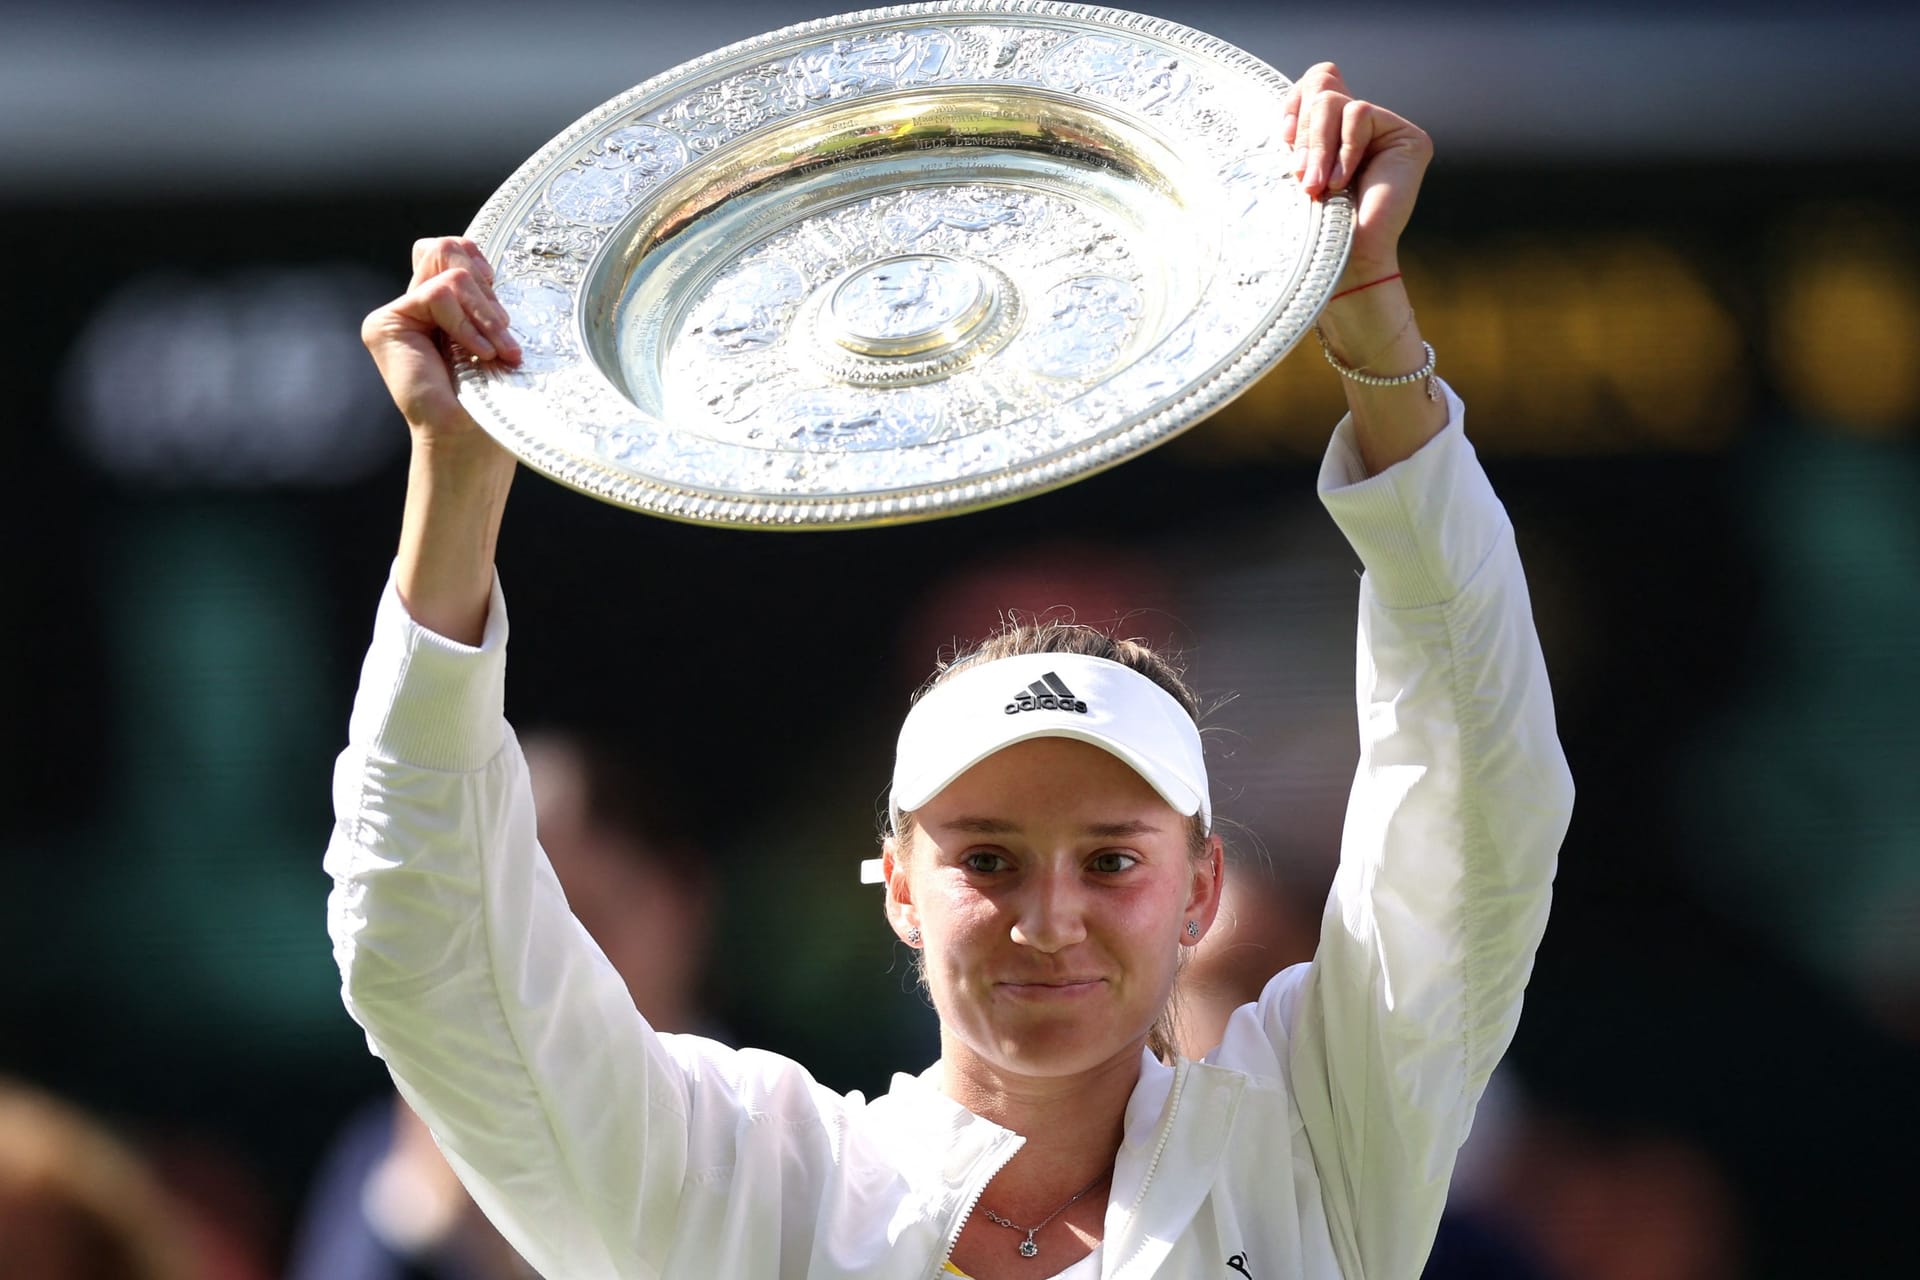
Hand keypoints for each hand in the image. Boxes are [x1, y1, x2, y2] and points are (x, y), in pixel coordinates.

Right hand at [360, 236, 521, 444]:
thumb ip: (480, 294)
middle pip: (448, 249)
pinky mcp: (385, 323)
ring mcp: (398, 312)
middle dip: (487, 292)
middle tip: (504, 335)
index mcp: (443, 304)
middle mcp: (416, 303)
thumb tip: (478, 257)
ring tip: (497, 352)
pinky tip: (477, 354)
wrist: (471, 437)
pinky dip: (465, 324)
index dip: (479, 263)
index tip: (500, 302)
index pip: (455, 249)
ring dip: (484, 314)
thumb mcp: (494, 332)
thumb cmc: (491, 395)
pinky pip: (437, 295)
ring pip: (450, 273)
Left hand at [1281, 63, 1432, 287]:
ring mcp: (1386, 131)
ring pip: (1335, 101)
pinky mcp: (1408, 137)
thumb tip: (1306, 94)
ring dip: (1320, 147)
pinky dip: (1344, 149)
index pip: (1314, 83)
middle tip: (1302, 177)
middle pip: (1322, 88)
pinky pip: (1360, 113)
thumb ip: (1300, 129)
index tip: (1283, 139)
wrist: (1340, 261)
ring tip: (1317, 186)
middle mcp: (1359, 128)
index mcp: (1332, 131)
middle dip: (1305, 135)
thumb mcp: (1295, 167)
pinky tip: (1343, 182)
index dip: (1294, 103)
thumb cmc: (1312, 226)